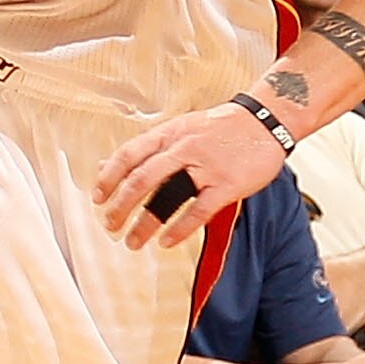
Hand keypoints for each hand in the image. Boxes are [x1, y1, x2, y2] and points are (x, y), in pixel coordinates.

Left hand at [95, 96, 296, 248]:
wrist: (267, 121)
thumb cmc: (221, 129)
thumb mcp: (180, 129)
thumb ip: (147, 148)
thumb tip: (106, 165)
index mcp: (169, 133)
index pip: (129, 154)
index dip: (109, 178)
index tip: (97, 199)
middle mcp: (183, 148)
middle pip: (141, 179)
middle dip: (120, 206)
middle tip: (110, 226)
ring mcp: (206, 166)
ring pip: (166, 196)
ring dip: (145, 223)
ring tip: (132, 242)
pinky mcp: (227, 184)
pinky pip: (198, 211)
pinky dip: (179, 229)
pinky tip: (166, 242)